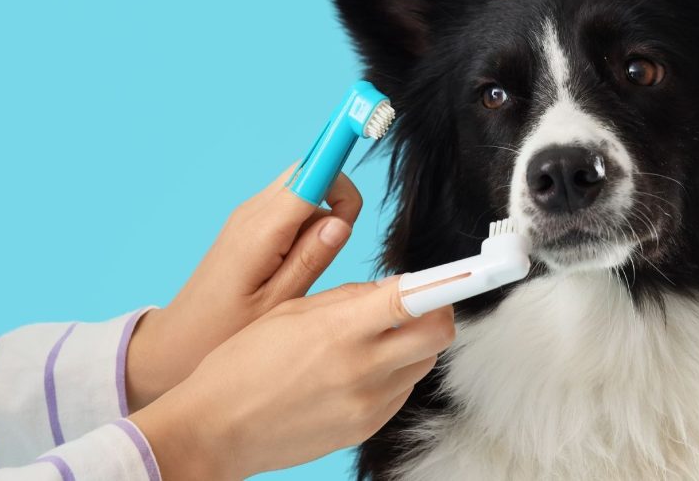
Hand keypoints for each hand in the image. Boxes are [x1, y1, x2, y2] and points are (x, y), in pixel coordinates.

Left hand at [126, 164, 362, 409]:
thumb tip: (341, 221)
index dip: (340, 175)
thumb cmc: (225, 330)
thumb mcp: (278, 303)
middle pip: (311, 172)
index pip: (311, 175)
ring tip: (311, 266)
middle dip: (338, 199)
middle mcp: (253, 212)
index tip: (359, 191)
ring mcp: (249, 216)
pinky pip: (290, 208)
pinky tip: (297, 265)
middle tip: (335, 247)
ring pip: (303, 189)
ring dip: (323, 215)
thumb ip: (311, 258)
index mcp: (261, 230)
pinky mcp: (250, 226)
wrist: (180, 340)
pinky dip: (306, 226)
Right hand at [129, 275, 455, 480]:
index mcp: (339, 331)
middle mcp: (361, 370)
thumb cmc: (243, 363)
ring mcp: (367, 404)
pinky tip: (360, 367)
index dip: (454, 283)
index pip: (414, 301)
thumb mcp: (292, 311)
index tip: (481, 268)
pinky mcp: (365, 429)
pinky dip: (394, 372)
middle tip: (419, 300)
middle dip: (437, 311)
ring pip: (423, 362)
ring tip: (374, 337)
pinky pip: (401, 391)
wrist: (217, 428)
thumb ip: (350, 298)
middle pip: (437, 333)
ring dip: (413, 342)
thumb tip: (395, 286)